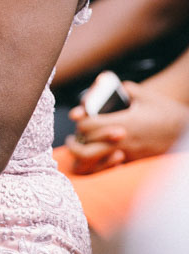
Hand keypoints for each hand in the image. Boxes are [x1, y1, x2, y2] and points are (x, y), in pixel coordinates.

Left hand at [66, 80, 188, 173]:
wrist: (184, 132)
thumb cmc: (165, 112)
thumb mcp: (143, 94)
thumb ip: (122, 89)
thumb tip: (105, 86)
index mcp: (123, 124)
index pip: (89, 127)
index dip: (80, 121)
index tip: (79, 116)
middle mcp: (123, 143)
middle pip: (88, 148)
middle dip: (77, 141)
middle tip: (75, 135)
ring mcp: (128, 155)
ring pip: (96, 163)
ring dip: (84, 155)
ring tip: (79, 147)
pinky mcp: (134, 162)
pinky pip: (110, 168)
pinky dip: (99, 162)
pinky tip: (97, 153)